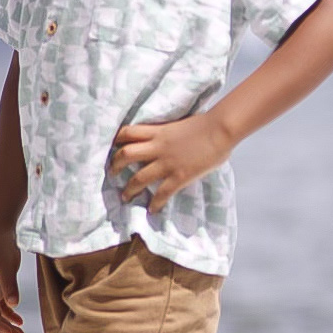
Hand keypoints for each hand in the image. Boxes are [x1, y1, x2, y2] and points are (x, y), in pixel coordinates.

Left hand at [110, 111, 233, 213]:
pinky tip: (152, 210)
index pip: (129, 132)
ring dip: (129, 189)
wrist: (220, 129)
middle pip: (126, 154)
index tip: (112, 146)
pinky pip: (162, 193)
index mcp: (158, 131)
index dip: (117, 139)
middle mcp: (158, 146)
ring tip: (125, 196)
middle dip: (115, 165)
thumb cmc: (207, 123)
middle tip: (112, 172)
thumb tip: (172, 138)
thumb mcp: (182, 124)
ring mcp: (167, 162)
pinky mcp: (179, 176)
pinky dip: (155, 203)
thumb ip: (171, 133)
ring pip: (138, 178)